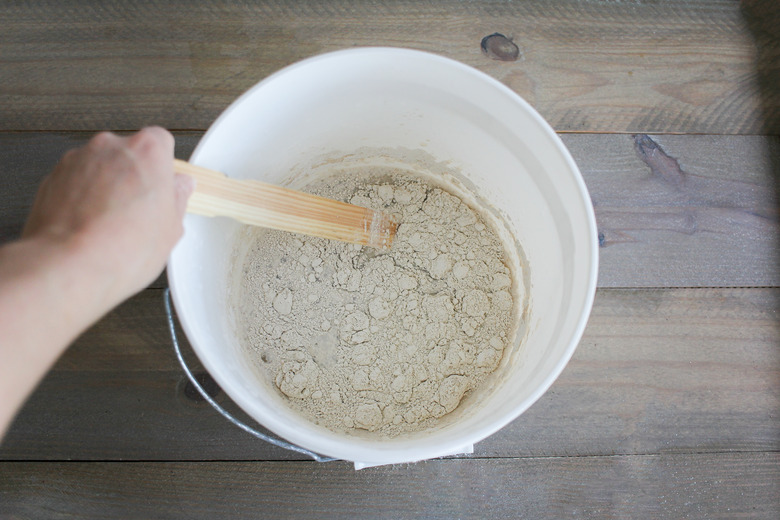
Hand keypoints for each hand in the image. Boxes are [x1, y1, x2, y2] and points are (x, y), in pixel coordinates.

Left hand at [23, 127, 193, 304]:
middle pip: (129, 154)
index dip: (164, 168)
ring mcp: (78, 159)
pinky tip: (90, 227)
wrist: (70, 265)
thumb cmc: (121, 247)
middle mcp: (110, 147)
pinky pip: (76, 181)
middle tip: (141, 211)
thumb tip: (179, 189)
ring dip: (107, 187)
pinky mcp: (53, 177)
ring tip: (112, 225)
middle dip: (134, 177)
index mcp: (147, 151)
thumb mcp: (171, 228)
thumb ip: (177, 199)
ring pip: (100, 167)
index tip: (165, 187)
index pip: (161, 142)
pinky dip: (83, 197)